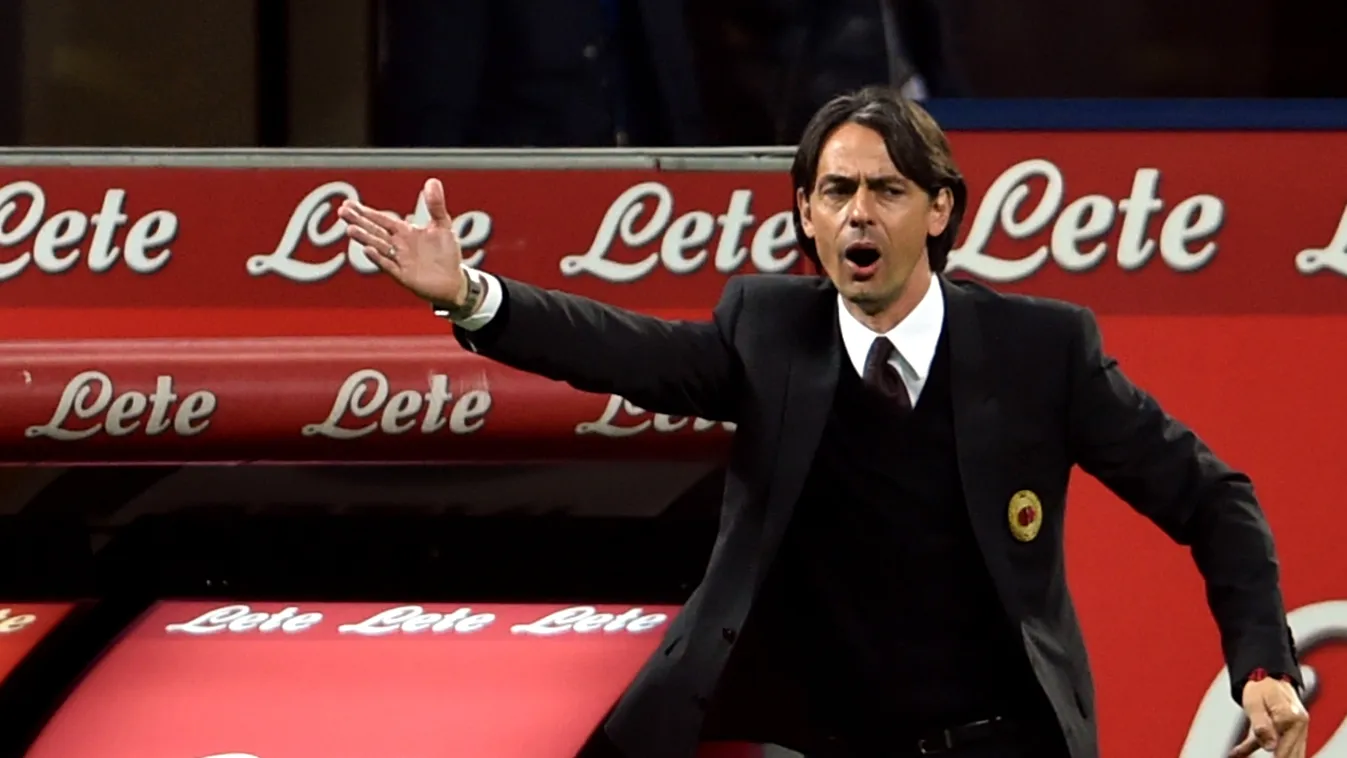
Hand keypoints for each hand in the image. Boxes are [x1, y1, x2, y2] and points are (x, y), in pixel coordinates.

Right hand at [338, 178, 466, 305]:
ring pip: (378, 246)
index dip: (366, 212)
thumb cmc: (446, 254)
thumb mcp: (443, 225)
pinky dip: (379, 258)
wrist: (453, 282)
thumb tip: (432, 181)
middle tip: (341, 212)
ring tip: (350, 229)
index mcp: (405, 232)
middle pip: (375, 231)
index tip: (348, 203)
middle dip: (359, 221)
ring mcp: (399, 260)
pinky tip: (368, 249)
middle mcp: (398, 245)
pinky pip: (389, 266)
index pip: (382, 219)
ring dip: (364, 238)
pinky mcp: (404, 275)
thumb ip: (435, 205)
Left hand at [1229, 677, 1308, 757]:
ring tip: (1243, 755)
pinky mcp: (1288, 729)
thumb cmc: (1259, 685)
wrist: (1266, 673)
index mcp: (1291, 718)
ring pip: (1287, 750)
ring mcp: (1296, 727)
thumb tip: (1270, 747)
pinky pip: (1274, 742)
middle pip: (1290, 753)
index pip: (1284, 748)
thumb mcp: (1254, 704)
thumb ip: (1262, 725)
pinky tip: (1235, 753)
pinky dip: (1256, 748)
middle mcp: (1298, 724)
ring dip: (1275, 756)